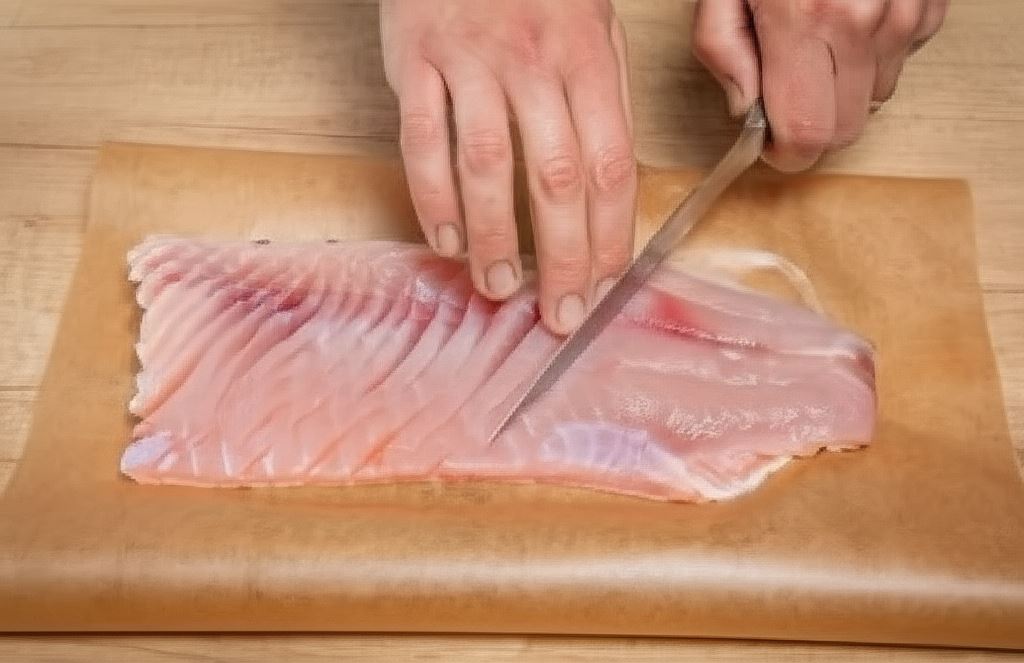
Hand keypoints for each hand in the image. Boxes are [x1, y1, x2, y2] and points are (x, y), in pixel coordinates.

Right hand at [380, 0, 635, 333]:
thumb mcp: (593, 27)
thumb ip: (604, 102)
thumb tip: (611, 189)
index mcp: (589, 58)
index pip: (610, 165)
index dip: (610, 234)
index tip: (606, 285)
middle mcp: (534, 63)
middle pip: (555, 177)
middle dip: (562, 257)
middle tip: (559, 313)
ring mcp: (470, 61)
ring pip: (486, 165)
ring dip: (493, 237)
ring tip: (498, 288)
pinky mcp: (416, 60)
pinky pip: (423, 140)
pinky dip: (432, 198)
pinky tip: (445, 241)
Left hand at [693, 0, 947, 170]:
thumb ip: (723, 52)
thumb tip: (745, 110)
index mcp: (804, 20)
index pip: (807, 136)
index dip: (785, 152)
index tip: (769, 142)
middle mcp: (863, 21)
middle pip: (845, 129)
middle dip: (811, 125)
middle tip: (786, 92)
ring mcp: (905, 11)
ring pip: (874, 97)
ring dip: (841, 87)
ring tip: (815, 39)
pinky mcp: (930, 2)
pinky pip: (901, 59)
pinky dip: (872, 53)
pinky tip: (848, 17)